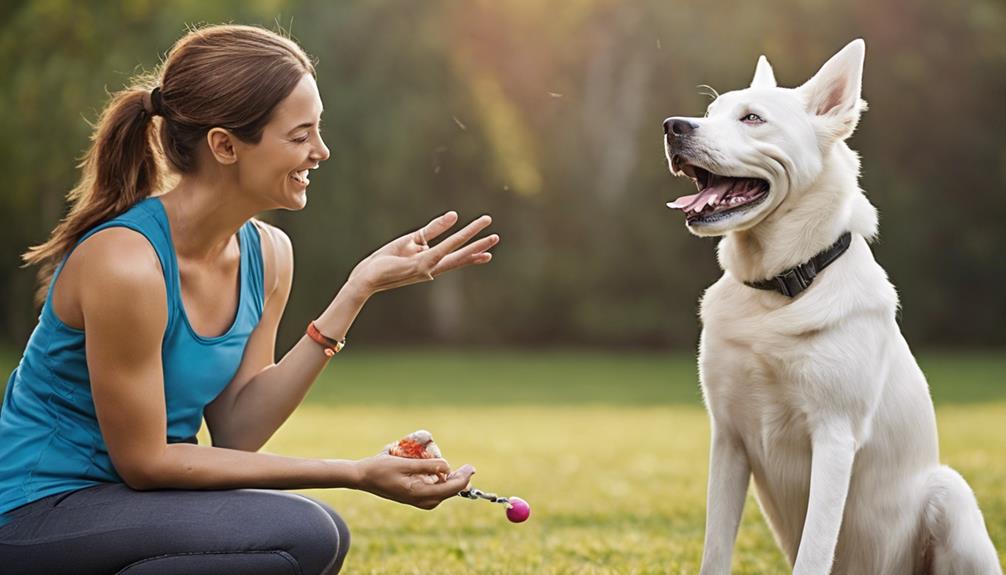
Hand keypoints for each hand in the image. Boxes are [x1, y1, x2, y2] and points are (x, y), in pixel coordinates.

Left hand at [347, 212, 497, 296]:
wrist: (367, 277)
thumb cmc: (386, 260)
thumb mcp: (412, 240)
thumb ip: (433, 229)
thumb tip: (454, 215)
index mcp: (430, 263)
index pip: (455, 257)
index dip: (472, 254)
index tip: (489, 254)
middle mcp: (432, 268)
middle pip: (461, 256)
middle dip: (479, 247)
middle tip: (497, 237)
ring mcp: (428, 268)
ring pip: (455, 251)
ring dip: (473, 241)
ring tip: (491, 234)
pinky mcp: (419, 264)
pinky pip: (440, 249)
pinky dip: (453, 239)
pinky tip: (461, 224)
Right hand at [354, 454, 475, 509]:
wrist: (363, 477)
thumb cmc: (381, 468)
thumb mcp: (405, 463)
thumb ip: (427, 466)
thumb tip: (447, 466)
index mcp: (420, 494)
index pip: (450, 488)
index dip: (464, 478)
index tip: (471, 467)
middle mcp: (421, 500)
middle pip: (448, 492)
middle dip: (460, 480)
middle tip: (469, 467)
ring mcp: (418, 500)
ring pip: (442, 492)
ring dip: (450, 481)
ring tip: (458, 470)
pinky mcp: (414, 497)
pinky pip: (433, 491)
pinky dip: (440, 482)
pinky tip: (441, 472)